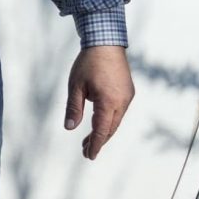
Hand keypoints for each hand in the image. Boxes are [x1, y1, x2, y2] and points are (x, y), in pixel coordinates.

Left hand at [64, 44, 134, 160]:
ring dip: (104, 131)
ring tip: (89, 140)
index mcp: (108, 101)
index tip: (89, 156)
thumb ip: (73, 108)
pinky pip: (119, 111)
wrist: (106, 42)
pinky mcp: (128, 91)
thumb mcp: (75, 86)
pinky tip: (99, 122)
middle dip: (98, 141)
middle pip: (110, 128)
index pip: (102, 130)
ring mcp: (127, 96)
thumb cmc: (88, 63)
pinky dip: (109, 120)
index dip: (95, 144)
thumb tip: (70, 127)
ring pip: (116, 120)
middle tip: (85, 151)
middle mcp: (122, 101)